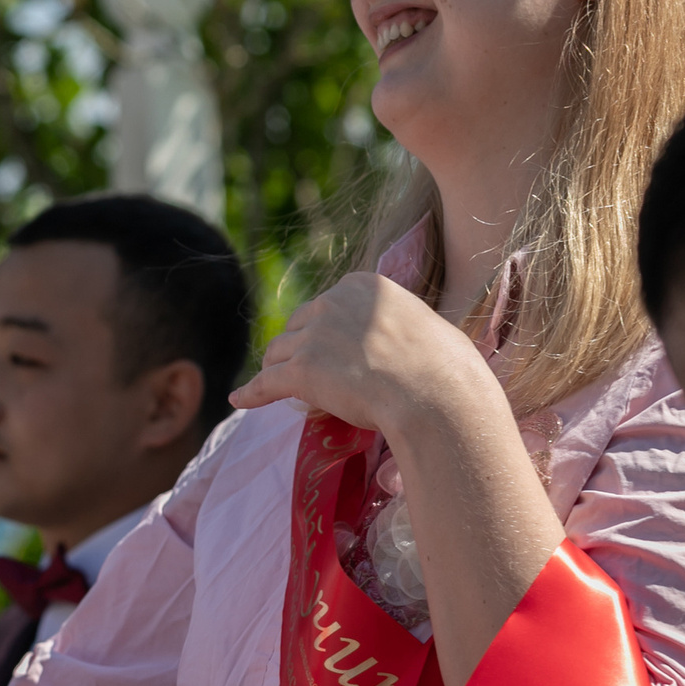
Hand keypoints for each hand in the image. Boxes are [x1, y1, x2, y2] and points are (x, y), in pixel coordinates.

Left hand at [230, 274, 496, 436]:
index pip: (327, 305)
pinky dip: (251, 392)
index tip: (332, 350)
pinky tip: (238, 399)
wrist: (436, 393)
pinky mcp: (300, 370)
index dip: (324, 331)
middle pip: (297, 327)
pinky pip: (265, 381)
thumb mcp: (421, 324)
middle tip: (311, 374)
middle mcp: (332, 303)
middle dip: (300, 348)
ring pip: (279, 353)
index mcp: (362, 286)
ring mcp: (313, 336)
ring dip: (278, 369)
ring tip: (279, 387)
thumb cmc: (445, 366)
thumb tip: (404, 334)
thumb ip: (395, 322)